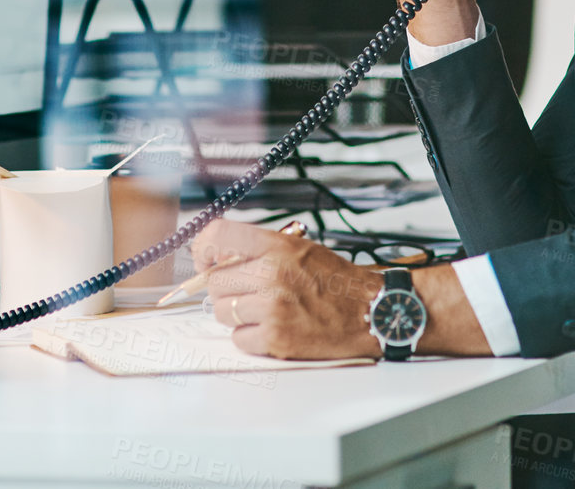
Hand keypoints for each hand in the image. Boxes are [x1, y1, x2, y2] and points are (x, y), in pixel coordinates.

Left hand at [191, 220, 493, 359]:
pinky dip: (251, 337)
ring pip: (222, 311)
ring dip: (237, 314)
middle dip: (228, 289)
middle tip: (250, 292)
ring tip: (265, 311)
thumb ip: (260, 249)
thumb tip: (216, 255)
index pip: (216, 236)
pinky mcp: (275, 337)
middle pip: (214, 281)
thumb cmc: (336, 281)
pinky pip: (238, 338)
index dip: (204, 249)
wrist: (371, 311)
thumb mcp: (300, 248)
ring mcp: (272, 307)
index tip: (205, 260)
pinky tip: (273, 328)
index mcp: (276, 245)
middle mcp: (271, 273)